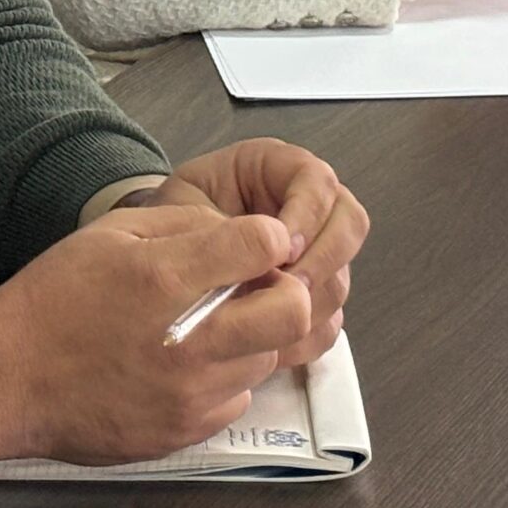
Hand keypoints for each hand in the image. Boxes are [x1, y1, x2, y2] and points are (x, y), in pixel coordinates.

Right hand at [0, 205, 311, 464]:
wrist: (9, 379)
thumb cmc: (52, 302)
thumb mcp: (109, 235)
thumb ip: (181, 225)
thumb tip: (239, 232)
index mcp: (165, 278)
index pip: (262, 246)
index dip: (270, 237)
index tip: (261, 242)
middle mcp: (188, 340)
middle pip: (292, 311)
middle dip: (288, 291)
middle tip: (259, 287)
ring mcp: (191, 392)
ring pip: (268, 358)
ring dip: (254, 336)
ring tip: (211, 326)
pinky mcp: (186, 430)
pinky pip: (236, 398)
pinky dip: (226, 378)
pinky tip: (188, 365)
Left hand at [148, 140, 365, 369]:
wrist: (158, 254)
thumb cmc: (170, 217)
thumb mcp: (185, 204)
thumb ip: (224, 221)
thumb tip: (261, 250)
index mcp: (279, 168)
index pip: (318, 180)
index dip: (308, 213)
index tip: (282, 248)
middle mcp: (308, 205)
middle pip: (349, 224)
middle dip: (323, 259)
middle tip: (289, 287)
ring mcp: (315, 253)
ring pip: (344, 273)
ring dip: (317, 298)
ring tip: (276, 315)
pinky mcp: (310, 295)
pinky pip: (333, 315)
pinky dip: (312, 330)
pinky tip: (277, 340)